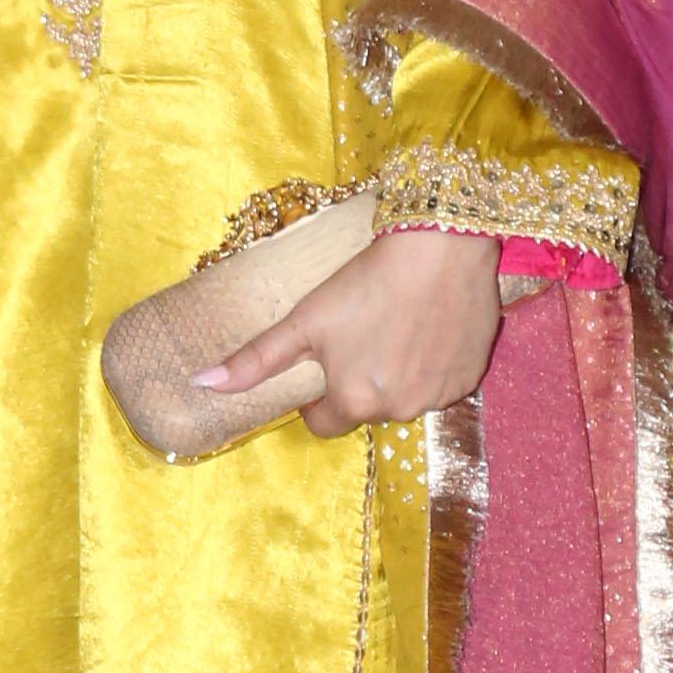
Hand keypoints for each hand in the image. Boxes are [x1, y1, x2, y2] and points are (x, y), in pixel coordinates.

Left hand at [198, 226, 500, 439]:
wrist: (439, 248)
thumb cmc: (364, 282)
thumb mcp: (303, 320)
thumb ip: (256, 360)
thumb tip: (202, 385)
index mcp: (353, 402)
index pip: (324, 424)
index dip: (320, 396)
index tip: (327, 360)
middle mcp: (398, 411)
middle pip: (366, 410)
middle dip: (361, 383)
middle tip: (363, 334)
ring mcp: (439, 397)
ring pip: (406, 398)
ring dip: (398, 376)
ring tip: (397, 327)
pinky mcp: (470, 379)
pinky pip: (442, 384)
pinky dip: (433, 365)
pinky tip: (428, 327)